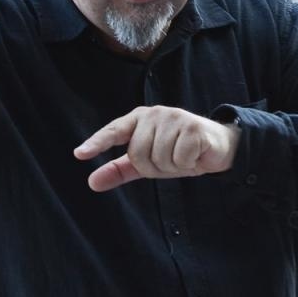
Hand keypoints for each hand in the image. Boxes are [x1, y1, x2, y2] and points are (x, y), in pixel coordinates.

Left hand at [74, 106, 240, 191]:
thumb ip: (119, 170)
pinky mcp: (192, 127)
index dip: (97, 143)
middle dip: (154, 167)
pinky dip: (187, 164)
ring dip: (172, 167)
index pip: (114, 132)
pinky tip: (194, 155)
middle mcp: (154, 114)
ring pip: (158, 158)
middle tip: (170, 161)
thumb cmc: (178, 152)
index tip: (80, 154)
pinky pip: (178, 159)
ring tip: (182, 158)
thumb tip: (92, 182)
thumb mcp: (146, 163)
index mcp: (139, 119)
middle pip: (138, 154)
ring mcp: (174, 118)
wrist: (217, 148)